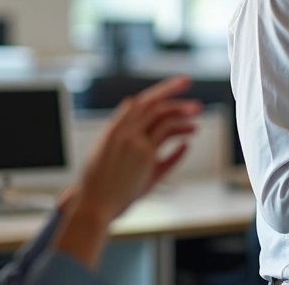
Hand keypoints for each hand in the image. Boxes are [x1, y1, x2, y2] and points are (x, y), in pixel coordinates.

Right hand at [73, 76, 202, 221]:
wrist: (92, 206)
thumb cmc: (102, 189)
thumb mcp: (119, 165)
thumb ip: (142, 149)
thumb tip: (179, 145)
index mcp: (112, 130)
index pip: (137, 104)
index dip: (157, 93)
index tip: (172, 88)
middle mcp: (122, 131)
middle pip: (151, 103)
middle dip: (171, 90)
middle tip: (186, 82)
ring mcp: (134, 141)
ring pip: (162, 115)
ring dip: (181, 113)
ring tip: (196, 113)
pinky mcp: (144, 154)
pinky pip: (167, 133)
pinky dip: (180, 131)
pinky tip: (189, 138)